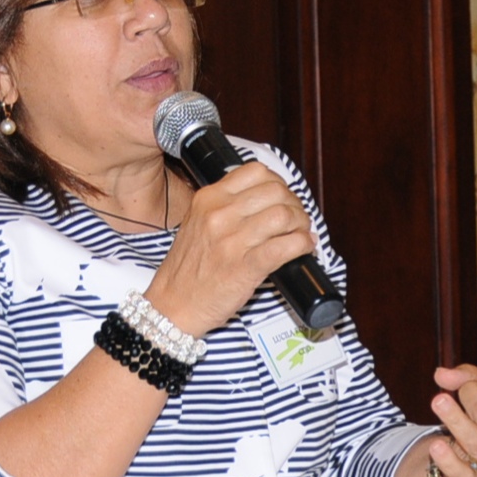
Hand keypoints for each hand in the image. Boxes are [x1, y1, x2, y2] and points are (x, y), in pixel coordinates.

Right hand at [145, 162, 316, 335]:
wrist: (173, 305)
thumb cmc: (187, 269)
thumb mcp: (197, 222)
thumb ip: (224, 206)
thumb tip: (266, 200)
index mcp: (208, 198)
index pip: (256, 171)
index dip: (279, 183)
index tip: (283, 198)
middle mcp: (220, 214)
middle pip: (276, 192)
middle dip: (294, 204)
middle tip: (297, 220)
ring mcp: (233, 240)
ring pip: (284, 216)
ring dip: (301, 224)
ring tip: (300, 234)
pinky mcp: (246, 266)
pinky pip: (287, 246)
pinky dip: (303, 244)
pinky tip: (304, 248)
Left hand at [425, 364, 476, 476]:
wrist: (476, 461)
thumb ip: (469, 377)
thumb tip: (442, 374)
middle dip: (471, 397)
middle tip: (463, 391)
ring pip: (475, 442)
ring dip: (455, 419)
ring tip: (438, 401)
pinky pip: (461, 472)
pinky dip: (447, 460)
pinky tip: (436, 446)